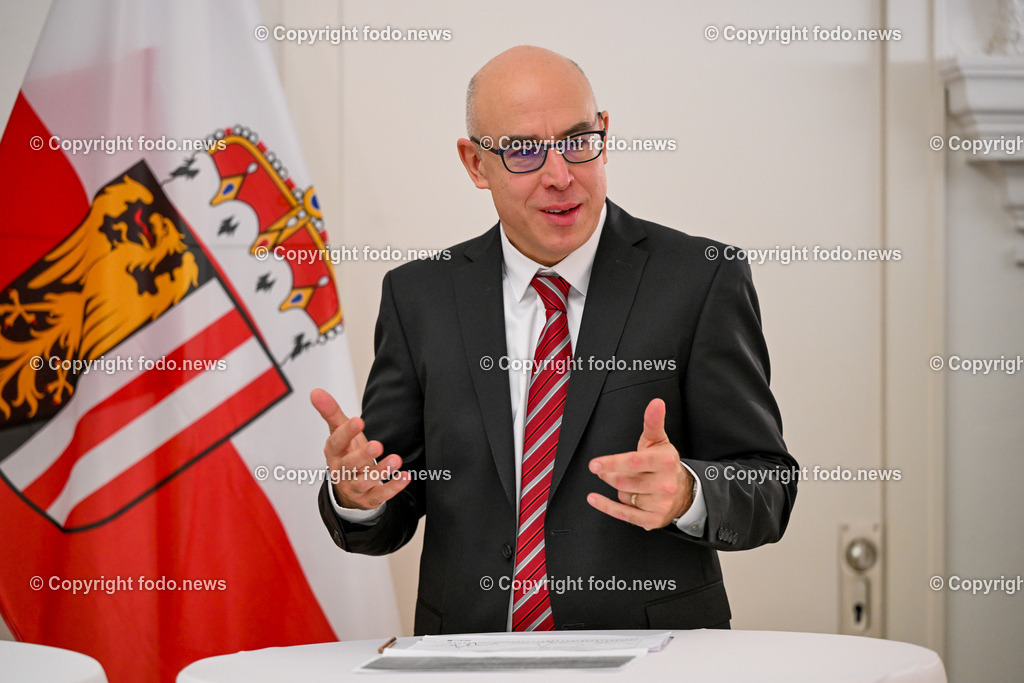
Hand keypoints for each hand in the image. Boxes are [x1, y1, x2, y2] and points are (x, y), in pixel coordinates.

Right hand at [310, 388, 410, 509]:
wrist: (347, 487)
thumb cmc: (345, 453)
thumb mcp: (338, 431)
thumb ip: (331, 412)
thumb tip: (316, 391)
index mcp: (334, 452)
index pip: (337, 442)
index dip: (347, 432)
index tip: (358, 421)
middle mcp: (342, 471)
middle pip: (349, 464)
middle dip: (362, 455)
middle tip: (378, 445)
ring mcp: (354, 486)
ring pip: (365, 482)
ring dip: (381, 471)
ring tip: (396, 460)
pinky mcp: (369, 498)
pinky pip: (381, 495)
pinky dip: (393, 486)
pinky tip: (405, 476)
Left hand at [586, 398, 693, 530]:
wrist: (684, 492)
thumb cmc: (664, 463)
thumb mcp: (659, 441)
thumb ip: (653, 422)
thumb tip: (656, 402)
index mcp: (665, 461)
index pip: (635, 462)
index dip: (612, 463)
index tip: (595, 464)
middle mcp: (664, 484)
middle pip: (624, 480)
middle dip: (609, 474)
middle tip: (603, 469)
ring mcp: (660, 503)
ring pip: (623, 495)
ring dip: (615, 487)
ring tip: (620, 481)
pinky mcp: (652, 519)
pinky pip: (624, 514)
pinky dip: (606, 506)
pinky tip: (594, 498)